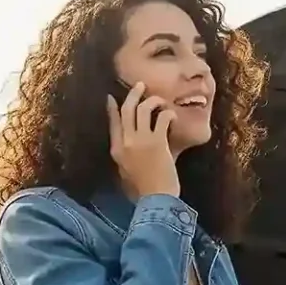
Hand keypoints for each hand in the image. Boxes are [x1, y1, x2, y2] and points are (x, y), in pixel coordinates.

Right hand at [107, 81, 180, 198]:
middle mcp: (126, 141)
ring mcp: (141, 140)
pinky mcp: (158, 142)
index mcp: (116, 149)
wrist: (155, 199)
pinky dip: (168, 114)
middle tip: (141, 85)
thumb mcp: (125, 172)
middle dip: (133, 94)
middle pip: (127, 110)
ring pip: (143, 109)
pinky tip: (173, 116)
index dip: (112, 108)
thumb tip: (126, 147)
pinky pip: (161, 119)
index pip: (113, 122)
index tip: (112, 98)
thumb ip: (124, 157)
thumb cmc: (143, 191)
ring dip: (152, 100)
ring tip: (160, 100)